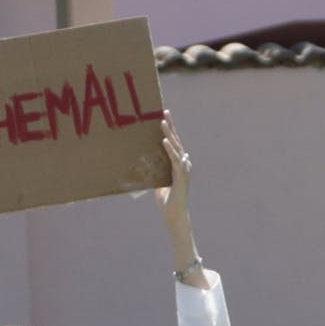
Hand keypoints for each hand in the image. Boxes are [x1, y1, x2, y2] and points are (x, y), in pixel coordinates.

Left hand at [152, 112, 191, 228]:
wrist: (173, 214)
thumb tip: (141, 165)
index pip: (174, 143)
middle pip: (177, 141)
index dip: (170, 130)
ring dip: (169, 134)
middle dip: (171, 126)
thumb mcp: (156, 182)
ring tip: (163, 122)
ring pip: (176, 147)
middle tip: (165, 111)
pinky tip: (164, 141)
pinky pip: (175, 159)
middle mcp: (183, 163)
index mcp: (177, 163)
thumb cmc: (166, 200)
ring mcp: (183, 169)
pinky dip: (170, 150)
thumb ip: (153, 172)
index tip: (164, 117)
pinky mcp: (181, 176)